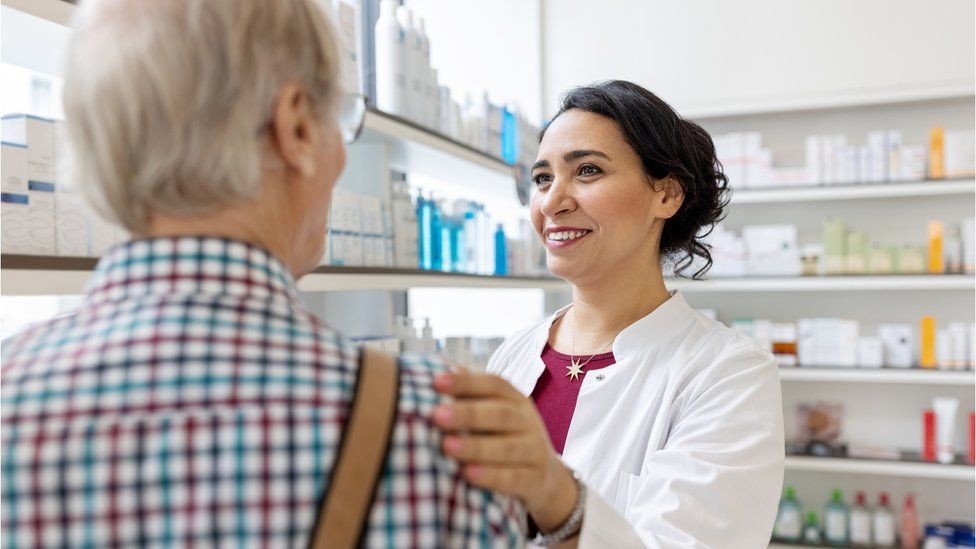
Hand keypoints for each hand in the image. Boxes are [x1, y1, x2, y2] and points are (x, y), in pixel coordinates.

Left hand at [432, 370, 578, 532]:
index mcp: (515, 399)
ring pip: (507, 447)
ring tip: (446, 446)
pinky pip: (514, 478)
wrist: (544, 476)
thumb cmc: (503, 436)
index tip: (436, 382)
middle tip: (436, 415)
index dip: (466, 382)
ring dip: (476, 446)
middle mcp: (527, 421)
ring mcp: (535, 450)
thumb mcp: (492, 413)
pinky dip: (491, 476)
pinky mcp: (535, 480)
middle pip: (500, 413)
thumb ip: (468, 394)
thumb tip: (434, 369)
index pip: (494, 384)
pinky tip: (467, 474)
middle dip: (468, 414)